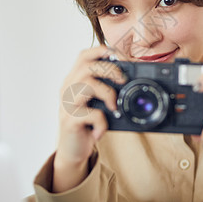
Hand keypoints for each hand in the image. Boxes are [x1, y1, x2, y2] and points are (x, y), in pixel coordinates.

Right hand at [53, 46, 125, 191]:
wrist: (72, 150)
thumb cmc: (88, 122)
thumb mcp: (98, 102)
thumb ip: (108, 88)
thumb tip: (136, 78)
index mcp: (74, 79)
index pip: (85, 55)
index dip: (105, 51)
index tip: (124, 60)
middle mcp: (67, 87)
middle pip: (87, 65)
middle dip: (110, 69)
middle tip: (123, 81)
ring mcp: (67, 103)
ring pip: (86, 83)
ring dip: (107, 93)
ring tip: (114, 106)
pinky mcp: (70, 120)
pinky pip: (90, 114)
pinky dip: (102, 122)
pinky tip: (101, 130)